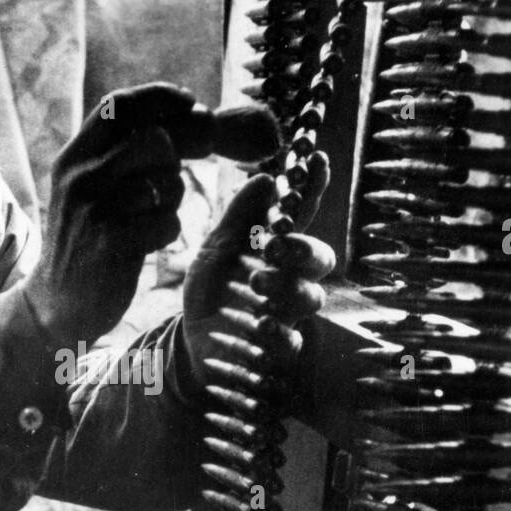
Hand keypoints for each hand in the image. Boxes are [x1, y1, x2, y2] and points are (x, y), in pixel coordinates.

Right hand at [23, 82, 194, 346]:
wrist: (57, 302)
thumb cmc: (88, 239)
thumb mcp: (92, 187)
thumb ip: (126, 152)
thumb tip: (194, 115)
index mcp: (73, 157)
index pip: (119, 105)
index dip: (162, 97)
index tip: (192, 103)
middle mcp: (80, 177)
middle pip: (155, 139)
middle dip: (174, 161)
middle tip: (166, 185)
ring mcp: (94, 209)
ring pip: (167, 183)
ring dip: (172, 203)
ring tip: (148, 219)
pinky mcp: (111, 243)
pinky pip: (168, 223)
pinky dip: (167, 233)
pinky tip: (145, 244)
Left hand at [181, 151, 335, 389]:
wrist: (188, 340)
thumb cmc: (211, 290)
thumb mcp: (216, 248)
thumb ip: (240, 216)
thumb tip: (265, 178)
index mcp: (279, 249)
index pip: (304, 216)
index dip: (314, 190)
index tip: (318, 160)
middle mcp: (292, 279)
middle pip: (322, 259)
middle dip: (305, 248)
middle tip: (277, 245)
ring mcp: (287, 314)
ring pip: (312, 298)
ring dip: (286, 286)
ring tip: (256, 281)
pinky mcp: (275, 349)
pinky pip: (292, 341)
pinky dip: (278, 331)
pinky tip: (262, 322)